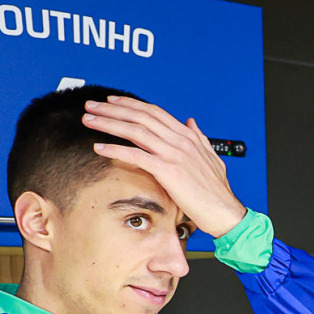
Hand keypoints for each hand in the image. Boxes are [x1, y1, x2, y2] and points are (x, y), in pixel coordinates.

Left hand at [83, 96, 246, 236]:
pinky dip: (115, 149)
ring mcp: (173, 154)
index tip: (112, 101)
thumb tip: (191, 122)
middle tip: (92, 106)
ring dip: (108, 123)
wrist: (225, 212)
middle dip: (112, 109)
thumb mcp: (212, 158)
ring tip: (88, 120)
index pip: (154, 112)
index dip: (131, 104)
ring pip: (135, 131)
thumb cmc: (218, 192)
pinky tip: (99, 147)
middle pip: (140, 117)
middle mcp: (180, 141)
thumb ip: (200, 138)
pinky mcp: (167, 171)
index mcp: (188, 137)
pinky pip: (136, 155)